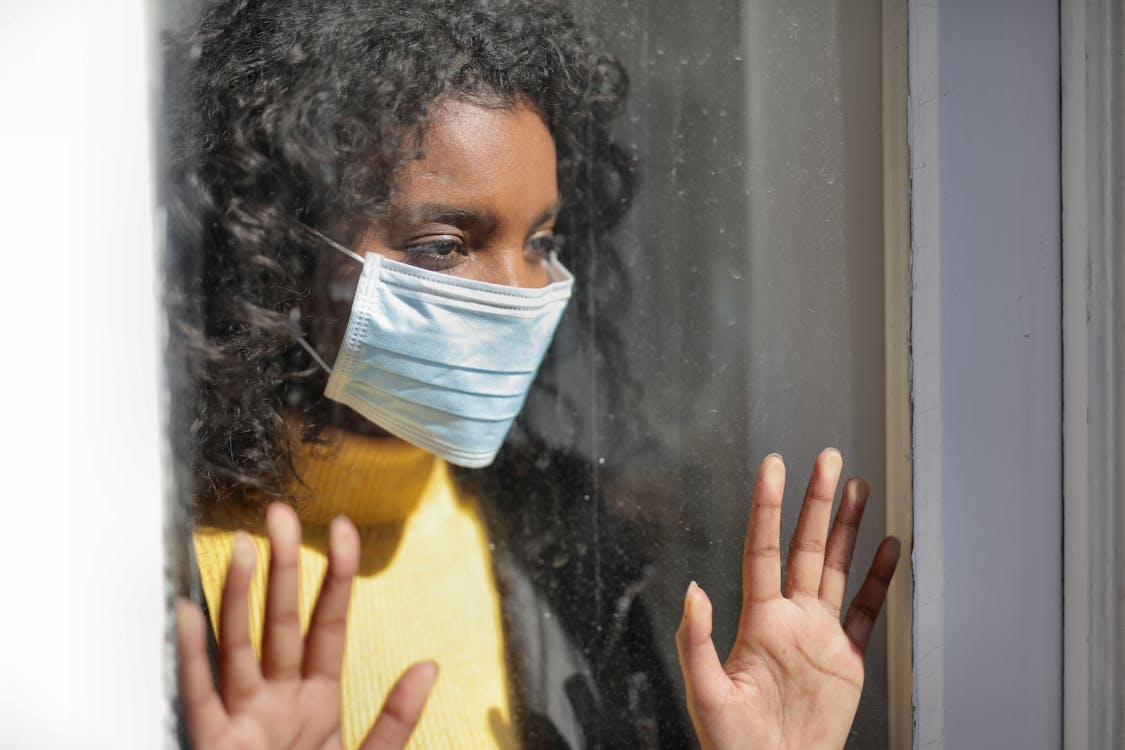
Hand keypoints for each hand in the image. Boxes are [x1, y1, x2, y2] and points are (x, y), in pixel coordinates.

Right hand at [177, 504, 437, 748]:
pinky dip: (191, 656)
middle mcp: (277, 699)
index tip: (344, 529)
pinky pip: (199, 695)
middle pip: (281, 621)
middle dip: (283, 567)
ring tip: (241, 548)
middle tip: (281, 515)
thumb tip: (429, 666)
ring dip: (238, 597)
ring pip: (239, 646)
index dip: (336, 575)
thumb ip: (397, 718)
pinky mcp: (212, 744)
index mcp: (317, 699)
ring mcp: (243, 719)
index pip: (328, 623)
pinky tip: (187, 614)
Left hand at [676, 449, 899, 749]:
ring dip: (847, 528)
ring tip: (857, 487)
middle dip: (817, 502)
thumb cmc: (735, 745)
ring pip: (836, 568)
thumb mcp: (707, 694)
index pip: (764, 549)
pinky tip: (885, 549)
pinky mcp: (847, 660)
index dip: (769, 507)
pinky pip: (866, 612)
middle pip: (806, 547)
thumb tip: (693, 590)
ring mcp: (821, 636)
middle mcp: (792, 619)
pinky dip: (878, 580)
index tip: (774, 466)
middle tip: (828, 460)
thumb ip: (697, 641)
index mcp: (760, 621)